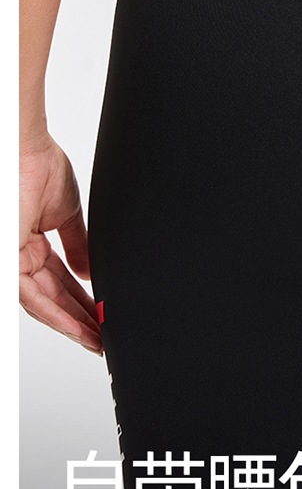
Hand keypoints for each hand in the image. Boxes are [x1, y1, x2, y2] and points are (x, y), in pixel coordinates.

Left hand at [19, 133, 101, 354]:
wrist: (26, 147)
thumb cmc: (37, 166)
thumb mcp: (66, 214)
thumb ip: (78, 246)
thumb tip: (90, 274)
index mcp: (30, 243)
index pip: (60, 282)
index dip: (82, 301)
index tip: (104, 317)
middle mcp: (19, 255)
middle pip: (53, 298)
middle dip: (81, 320)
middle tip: (104, 339)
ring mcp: (12, 259)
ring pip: (43, 304)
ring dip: (73, 325)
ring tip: (98, 340)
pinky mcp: (9, 260)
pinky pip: (33, 298)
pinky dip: (58, 314)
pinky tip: (80, 327)